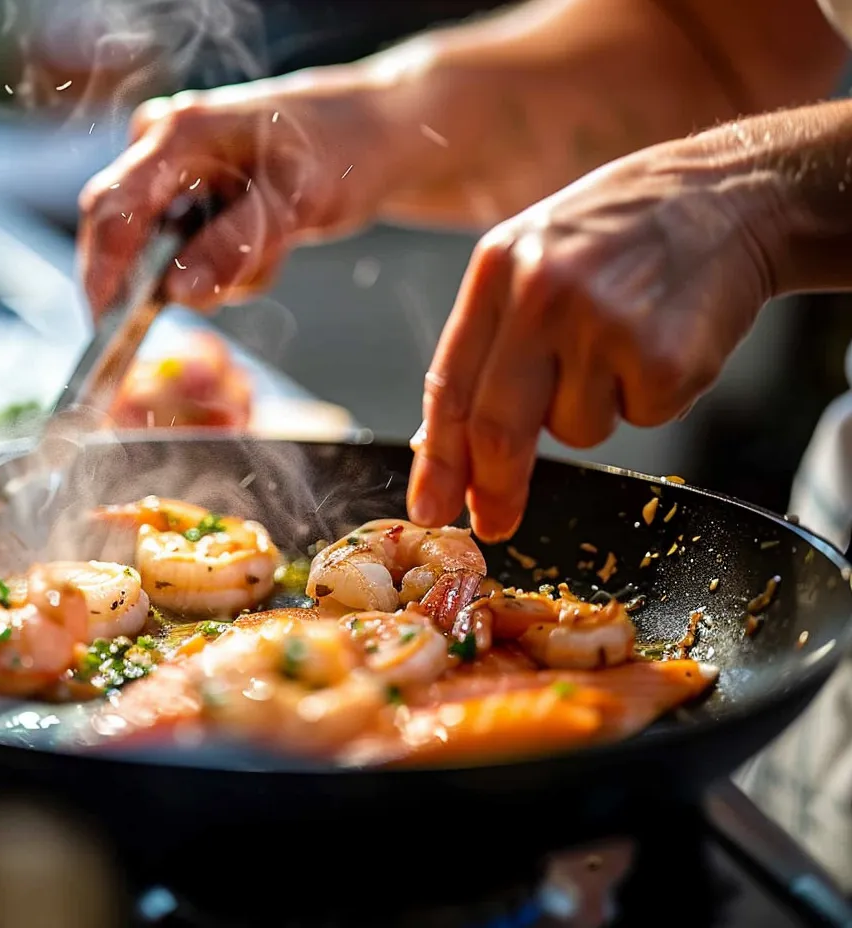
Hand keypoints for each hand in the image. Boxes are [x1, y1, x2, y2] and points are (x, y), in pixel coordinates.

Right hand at [77, 65, 402, 313]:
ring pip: (158, 253)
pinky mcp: (184, 196)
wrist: (367, 135)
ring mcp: (169, 172)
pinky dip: (223, 267)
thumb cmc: (338, 152)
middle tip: (214, 295)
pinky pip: (182, 253)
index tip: (108, 327)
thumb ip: (235, 246)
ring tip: (270, 253)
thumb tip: (178, 293)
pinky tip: (264, 247)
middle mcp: (161, 148)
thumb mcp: (298, 203)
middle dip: (164, 280)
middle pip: (121, 234)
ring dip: (212, 274)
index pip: (113, 210)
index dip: (103, 273)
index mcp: (180, 135)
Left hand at [407, 138, 782, 540]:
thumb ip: (491, 340)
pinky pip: (638, 419)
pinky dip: (649, 399)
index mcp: (498, 268)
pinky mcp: (664, 358)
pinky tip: (661, 343)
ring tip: (621, 343)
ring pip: (574, 431)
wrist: (730, 197)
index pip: (450, 384)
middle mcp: (542, 293)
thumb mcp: (534, 258)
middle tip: (495, 522)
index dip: (438, 459)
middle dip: (495, 487)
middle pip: (498, 426)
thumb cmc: (622, 234)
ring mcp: (605, 325)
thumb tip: (451, 440)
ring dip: (593, 410)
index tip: (431, 507)